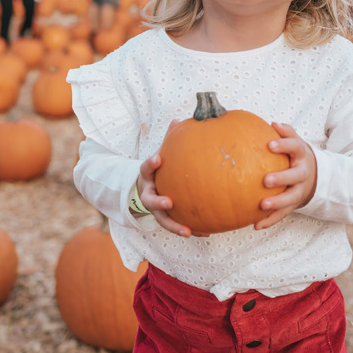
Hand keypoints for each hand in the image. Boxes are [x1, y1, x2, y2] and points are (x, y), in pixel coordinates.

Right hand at [136, 120, 210, 238]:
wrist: (146, 188)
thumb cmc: (159, 168)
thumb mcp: (161, 154)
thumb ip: (169, 140)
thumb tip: (178, 119)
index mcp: (148, 176)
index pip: (146, 168)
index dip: (150, 163)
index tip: (158, 158)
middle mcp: (149, 193)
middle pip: (149, 200)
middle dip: (158, 202)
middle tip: (168, 202)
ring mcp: (156, 209)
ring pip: (162, 219)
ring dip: (174, 226)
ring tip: (187, 231)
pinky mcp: (166, 218)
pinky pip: (178, 225)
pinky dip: (192, 229)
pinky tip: (206, 232)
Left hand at [254, 122, 316, 230]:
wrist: (315, 177)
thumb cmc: (296, 156)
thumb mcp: (296, 143)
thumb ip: (286, 132)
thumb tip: (273, 123)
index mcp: (301, 155)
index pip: (294, 147)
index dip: (284, 145)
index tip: (270, 145)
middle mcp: (302, 174)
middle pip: (295, 176)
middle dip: (281, 178)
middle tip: (265, 180)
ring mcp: (299, 191)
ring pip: (290, 199)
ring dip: (277, 203)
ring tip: (262, 205)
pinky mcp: (294, 205)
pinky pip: (282, 214)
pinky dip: (270, 220)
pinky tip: (256, 225)